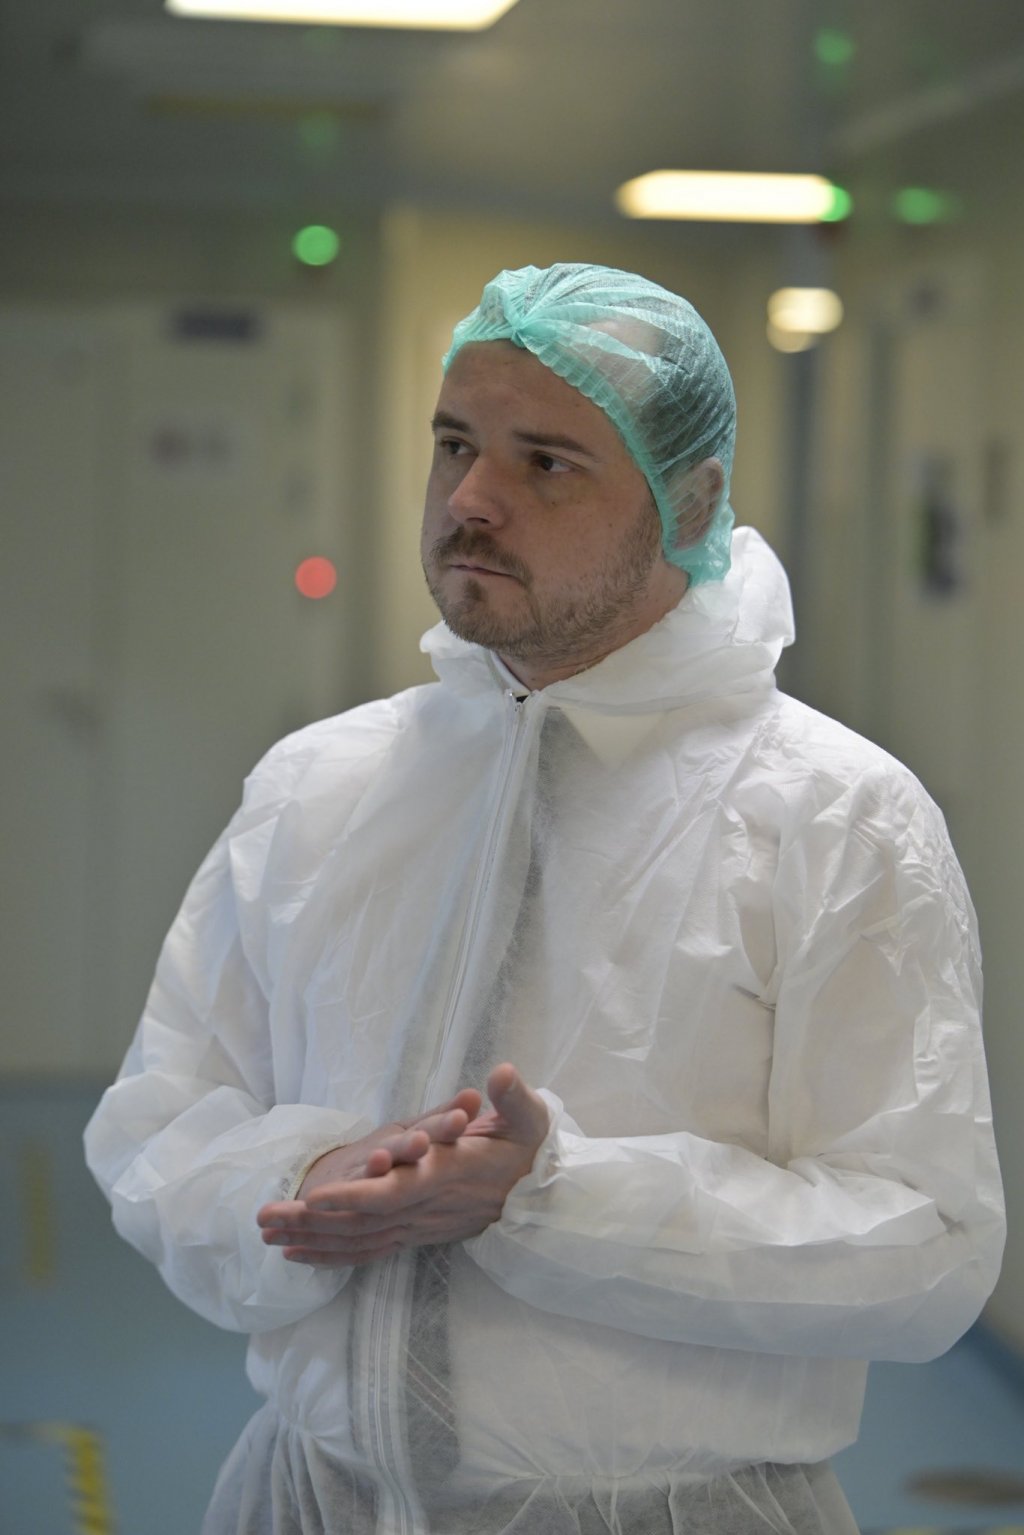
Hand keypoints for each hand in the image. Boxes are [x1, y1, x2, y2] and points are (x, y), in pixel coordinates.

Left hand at [259, 1065, 549, 1267]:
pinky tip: (300, 1256)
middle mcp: (428, 1207)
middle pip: (364, 1221)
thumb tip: (502, 1073)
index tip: (317, 1196)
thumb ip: (514, 1097)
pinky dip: (332, 1256)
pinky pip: (369, 1252)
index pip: (398, 1191)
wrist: (538, 1199)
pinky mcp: (415, 1236)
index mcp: (448, 1175)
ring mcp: (419, 1226)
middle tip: (266, 1217)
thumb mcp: (529, 1119)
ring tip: (268, 1235)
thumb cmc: (526, 1152)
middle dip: (313, 1222)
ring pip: (360, 1240)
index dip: (357, 1196)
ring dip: (313, 1240)